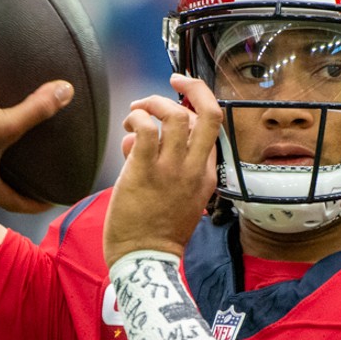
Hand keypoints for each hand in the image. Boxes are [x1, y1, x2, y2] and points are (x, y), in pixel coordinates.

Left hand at [104, 74, 221, 265]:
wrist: (146, 259)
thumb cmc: (156, 232)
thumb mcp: (179, 198)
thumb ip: (167, 165)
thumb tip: (138, 139)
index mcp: (207, 175)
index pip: (212, 128)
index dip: (196, 106)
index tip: (182, 96)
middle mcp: (195, 168)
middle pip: (209, 114)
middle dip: (194, 86)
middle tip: (175, 80)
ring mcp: (172, 170)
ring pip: (176, 115)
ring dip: (154, 103)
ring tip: (137, 112)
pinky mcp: (145, 172)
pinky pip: (145, 130)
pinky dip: (136, 120)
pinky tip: (128, 129)